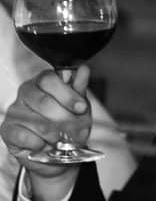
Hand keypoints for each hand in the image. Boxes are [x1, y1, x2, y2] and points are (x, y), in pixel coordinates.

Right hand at [0, 67, 92, 195]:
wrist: (58, 150)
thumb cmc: (68, 122)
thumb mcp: (78, 105)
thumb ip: (79, 88)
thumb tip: (82, 70)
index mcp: (43, 81)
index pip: (50, 80)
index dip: (67, 95)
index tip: (81, 108)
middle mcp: (26, 92)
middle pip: (43, 101)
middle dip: (64, 118)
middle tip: (76, 130)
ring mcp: (15, 111)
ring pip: (36, 122)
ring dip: (55, 134)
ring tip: (62, 139)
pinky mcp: (8, 130)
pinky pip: (24, 136)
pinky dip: (40, 143)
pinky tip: (45, 144)